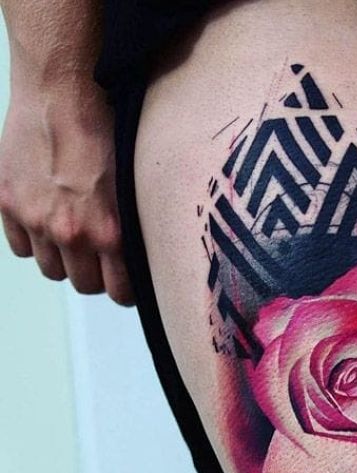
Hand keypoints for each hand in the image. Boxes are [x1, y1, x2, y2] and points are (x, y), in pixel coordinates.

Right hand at [0, 79, 133, 304]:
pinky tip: (46, 224)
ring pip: (52, 270)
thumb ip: (130, 227)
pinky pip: (21, 248)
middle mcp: (70, 233)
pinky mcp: (7, 202)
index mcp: (109, 233)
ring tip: (74, 239)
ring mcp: (34, 220)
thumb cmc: (108, 131)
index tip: (126, 283)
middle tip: (101, 260)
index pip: (119, 292)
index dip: (125, 290)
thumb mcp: (135, 187)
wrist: (62, 90)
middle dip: (96, 276)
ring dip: (64, 261)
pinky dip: (34, 242)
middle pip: (84, 285)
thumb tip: (137, 258)